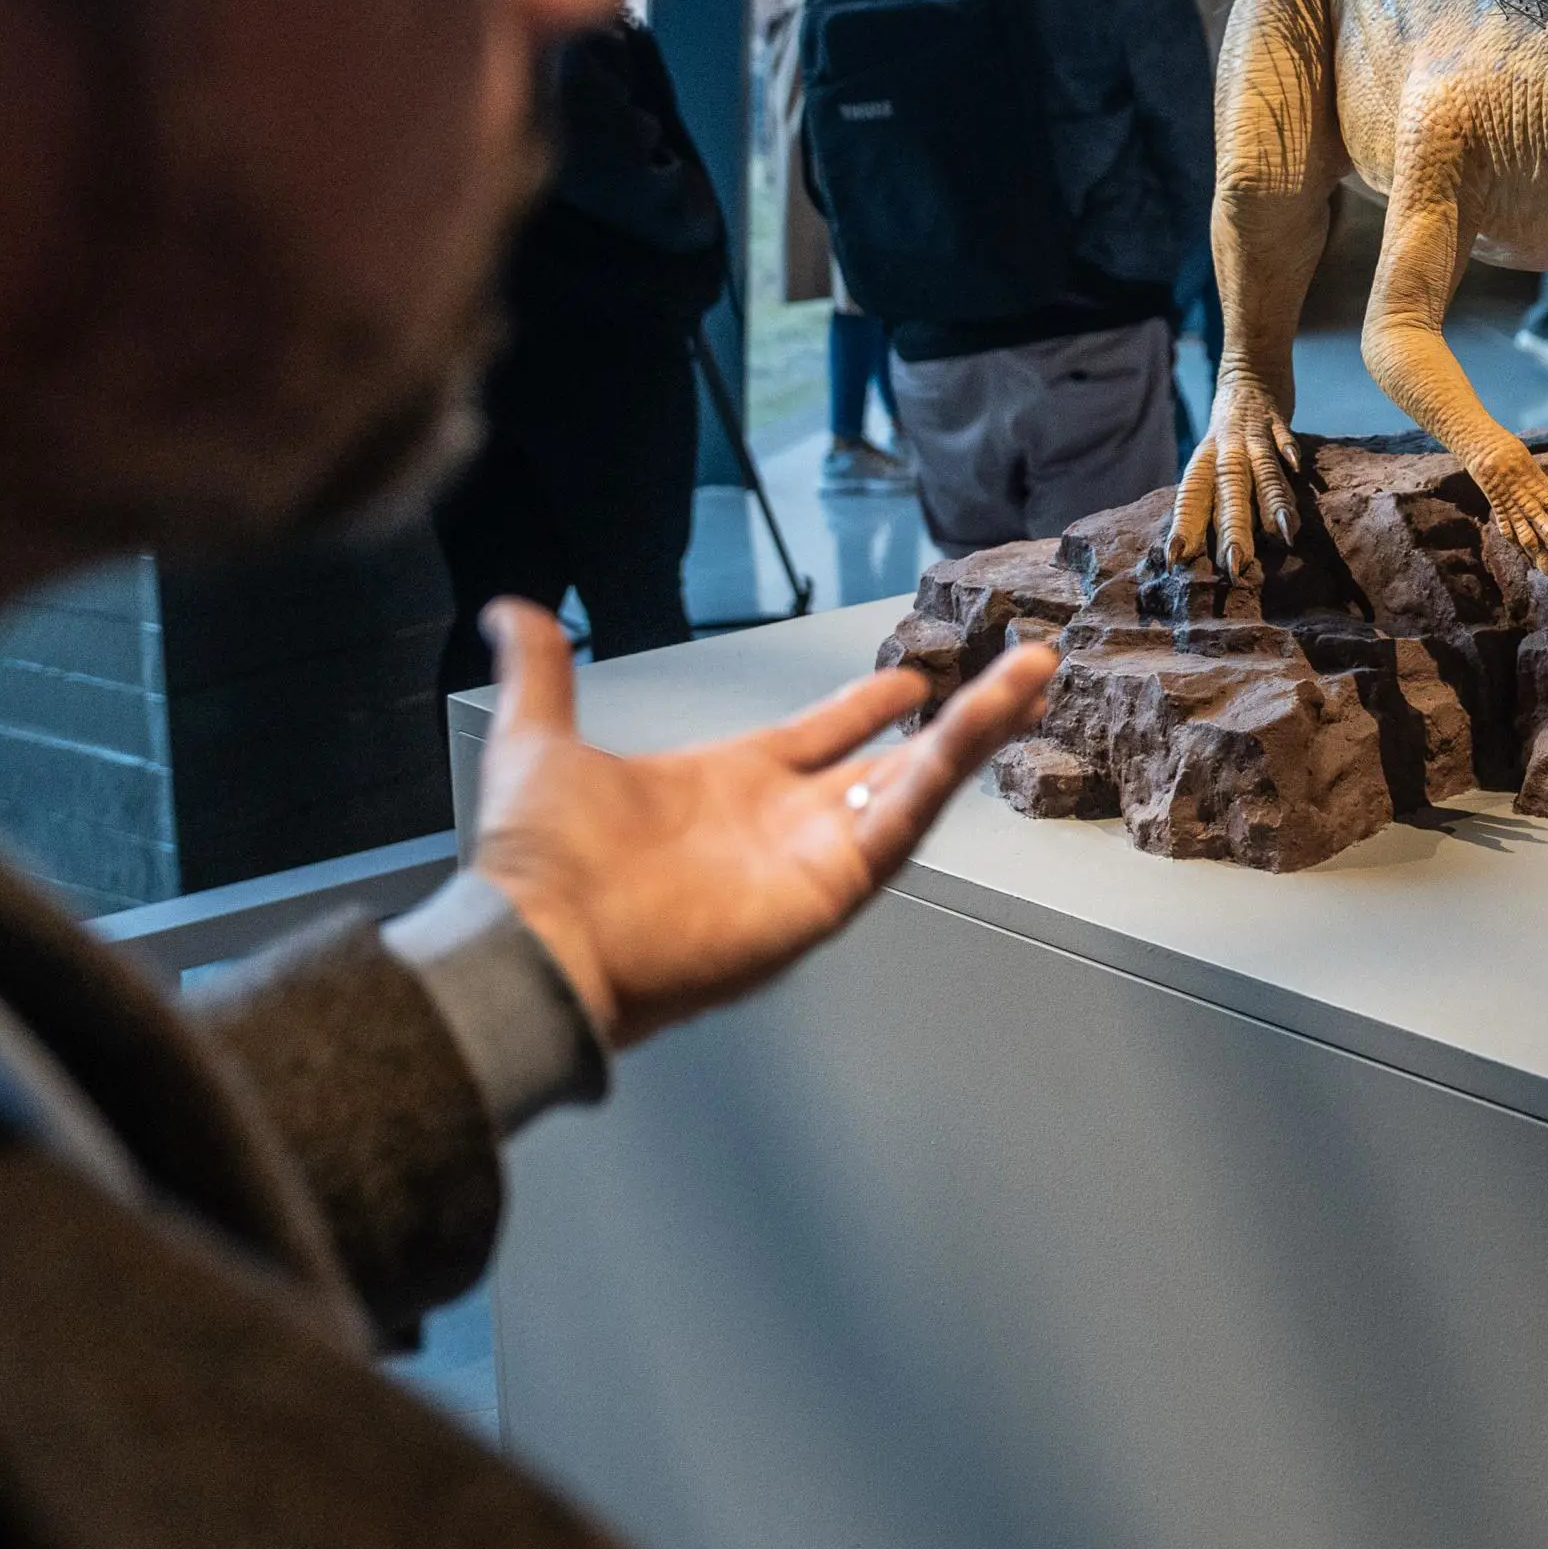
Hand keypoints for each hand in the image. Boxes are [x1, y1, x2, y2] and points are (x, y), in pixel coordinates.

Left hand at [466, 600, 1056, 1049]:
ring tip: (1038, 674)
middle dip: (961, 720)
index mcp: (731, 784)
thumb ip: (542, 675)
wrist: (539, 937)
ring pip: (918, 782)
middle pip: (894, 761)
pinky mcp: (832, 886)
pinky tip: (990, 717)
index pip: (822, 736)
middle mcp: (784, 822)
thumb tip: (509, 611)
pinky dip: (953, 765)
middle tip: (1023, 675)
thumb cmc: (536, 862)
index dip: (867, 706)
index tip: (913, 674)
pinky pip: (905, 819)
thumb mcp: (538, 742)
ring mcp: (815, 856)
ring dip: (981, 729)